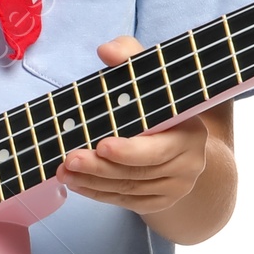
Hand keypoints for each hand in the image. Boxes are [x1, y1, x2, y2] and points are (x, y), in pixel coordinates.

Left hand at [56, 35, 210, 217]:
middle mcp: (189, 163)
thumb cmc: (159, 108)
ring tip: (63, 170)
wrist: (184, 146)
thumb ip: (130, 59)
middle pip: (139, 171)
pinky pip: (125, 201)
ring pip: (128, 188)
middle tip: (70, 159)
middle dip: (100, 167)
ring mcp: (176, 186)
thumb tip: (107, 51)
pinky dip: (97, 193)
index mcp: (191, 132)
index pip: (160, 147)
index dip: (131, 149)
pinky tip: (76, 183)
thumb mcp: (150, 78)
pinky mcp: (161, 202)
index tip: (102, 144)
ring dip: (92, 181)